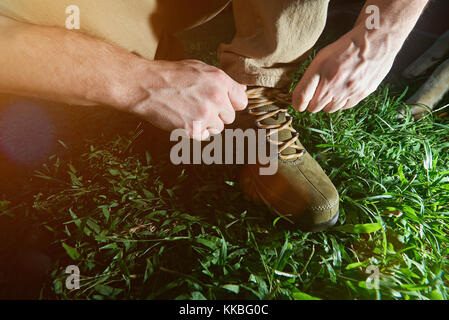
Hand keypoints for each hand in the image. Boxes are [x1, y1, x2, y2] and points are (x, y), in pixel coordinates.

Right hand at [128, 59, 247, 139]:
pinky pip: (204, 137)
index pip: (241, 101)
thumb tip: (242, 89)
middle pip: (230, 117)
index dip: (231, 104)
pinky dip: (195, 132)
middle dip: (218, 115)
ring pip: (218, 128)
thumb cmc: (171, 75)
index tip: (221, 104)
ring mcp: (205, 115)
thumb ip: (222, 81)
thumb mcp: (200, 69)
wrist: (145, 85)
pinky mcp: (193, 129)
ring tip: (190, 112)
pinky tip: (184, 120)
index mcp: (220, 80)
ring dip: (207, 124)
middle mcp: (216, 98)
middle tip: (199, 106)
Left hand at [292, 26, 399, 112]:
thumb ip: (310, 78)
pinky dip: (341, 102)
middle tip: (317, 93)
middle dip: (312, 102)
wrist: (375, 41)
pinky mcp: (361, 93)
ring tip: (333, 89)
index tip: (298, 103)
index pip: (301, 96)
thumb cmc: (345, 48)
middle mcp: (333, 82)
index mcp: (320, 70)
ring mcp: (348, 90)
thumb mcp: (322, 57)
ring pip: (329, 109)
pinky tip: (344, 90)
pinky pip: (344, 107)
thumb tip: (299, 99)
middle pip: (314, 107)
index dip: (297, 103)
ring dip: (327, 103)